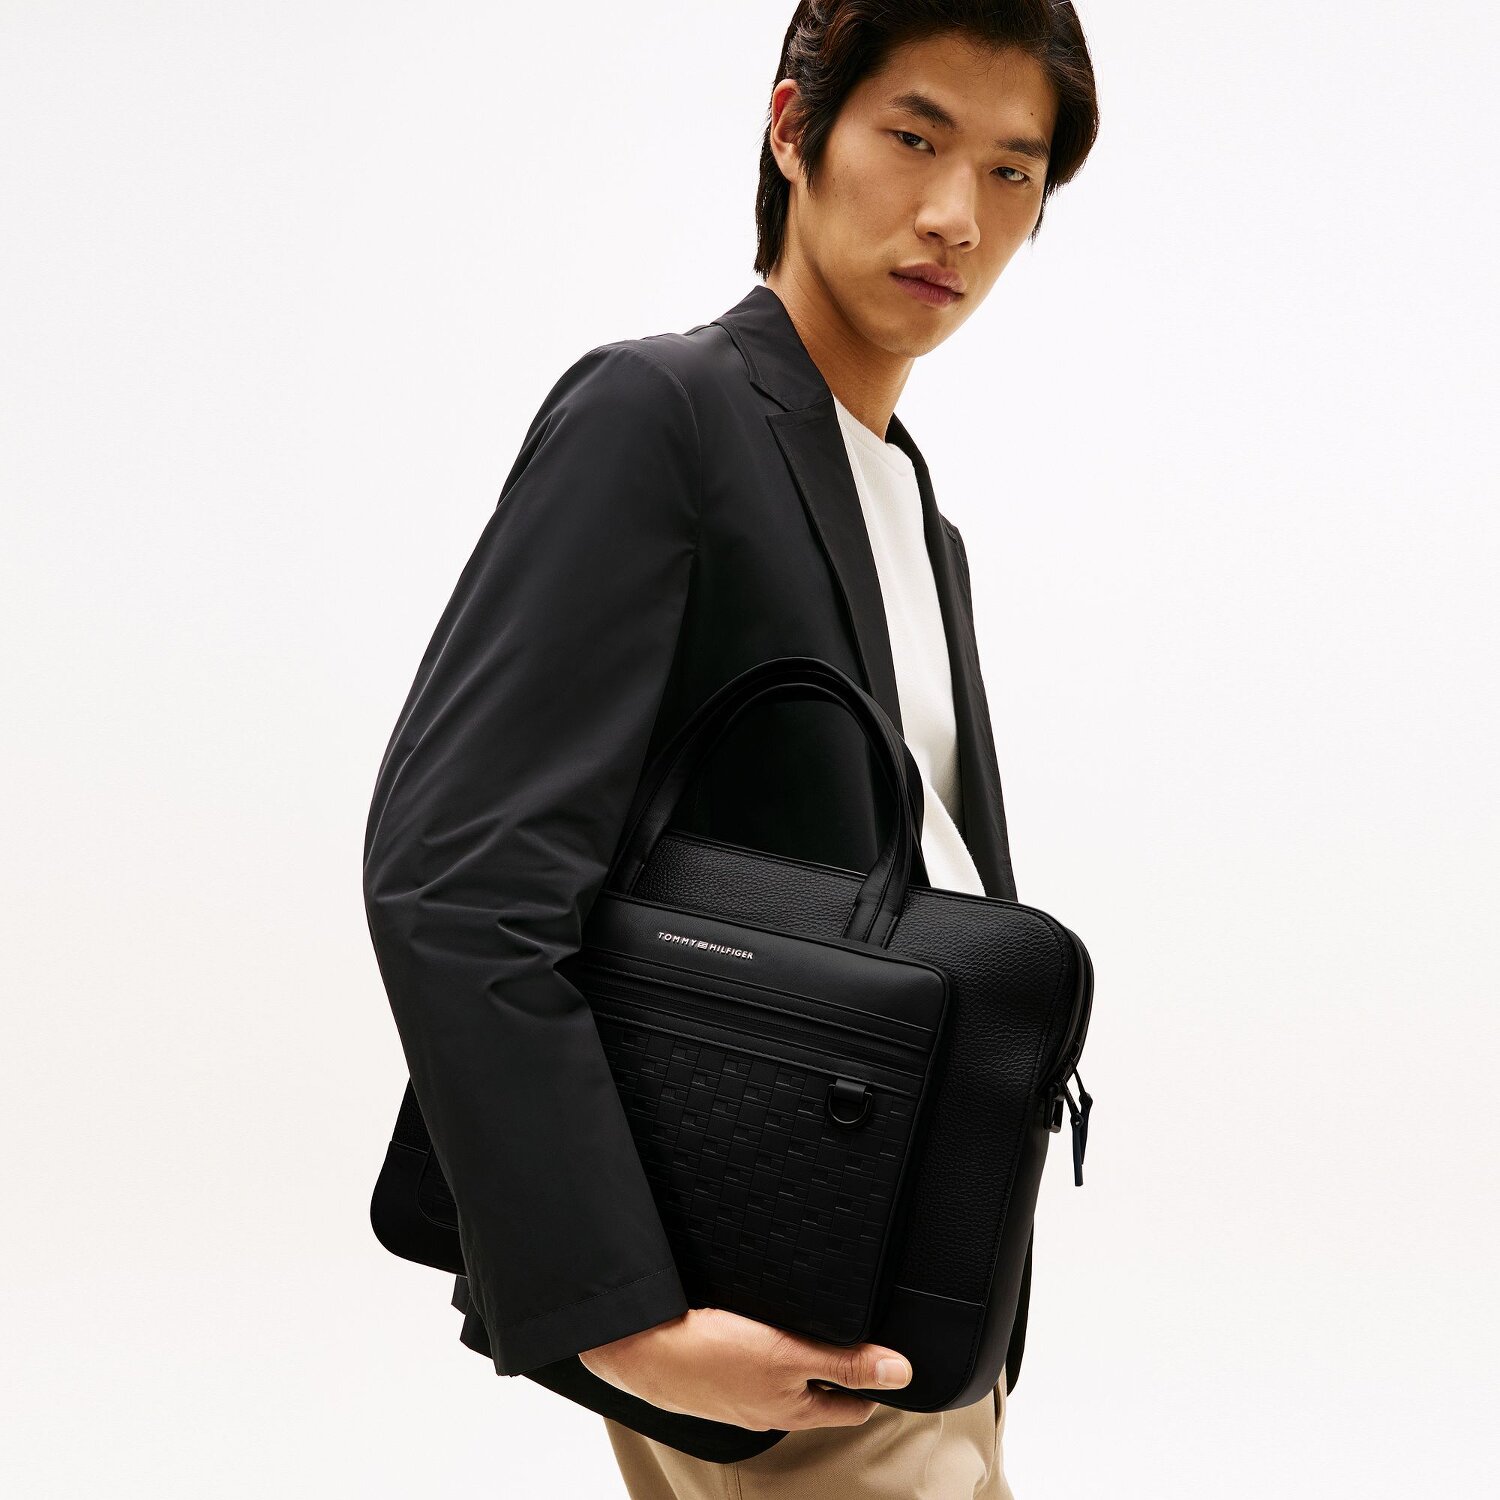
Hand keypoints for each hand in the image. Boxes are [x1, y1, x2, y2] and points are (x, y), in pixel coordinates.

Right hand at [579, 1306, 913, 1431]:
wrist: (637, 1347)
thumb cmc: (706, 1355)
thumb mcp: (787, 1355)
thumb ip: (844, 1362)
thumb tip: (900, 1371)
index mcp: (791, 1408)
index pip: (850, 1405)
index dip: (874, 1384)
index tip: (892, 1364)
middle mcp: (767, 1408)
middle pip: (818, 1393)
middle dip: (841, 1371)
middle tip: (862, 1342)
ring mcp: (738, 1394)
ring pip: (785, 1379)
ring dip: (802, 1359)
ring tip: (816, 1329)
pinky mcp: (713, 1374)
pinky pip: (753, 1364)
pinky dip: (767, 1351)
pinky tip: (761, 1327)